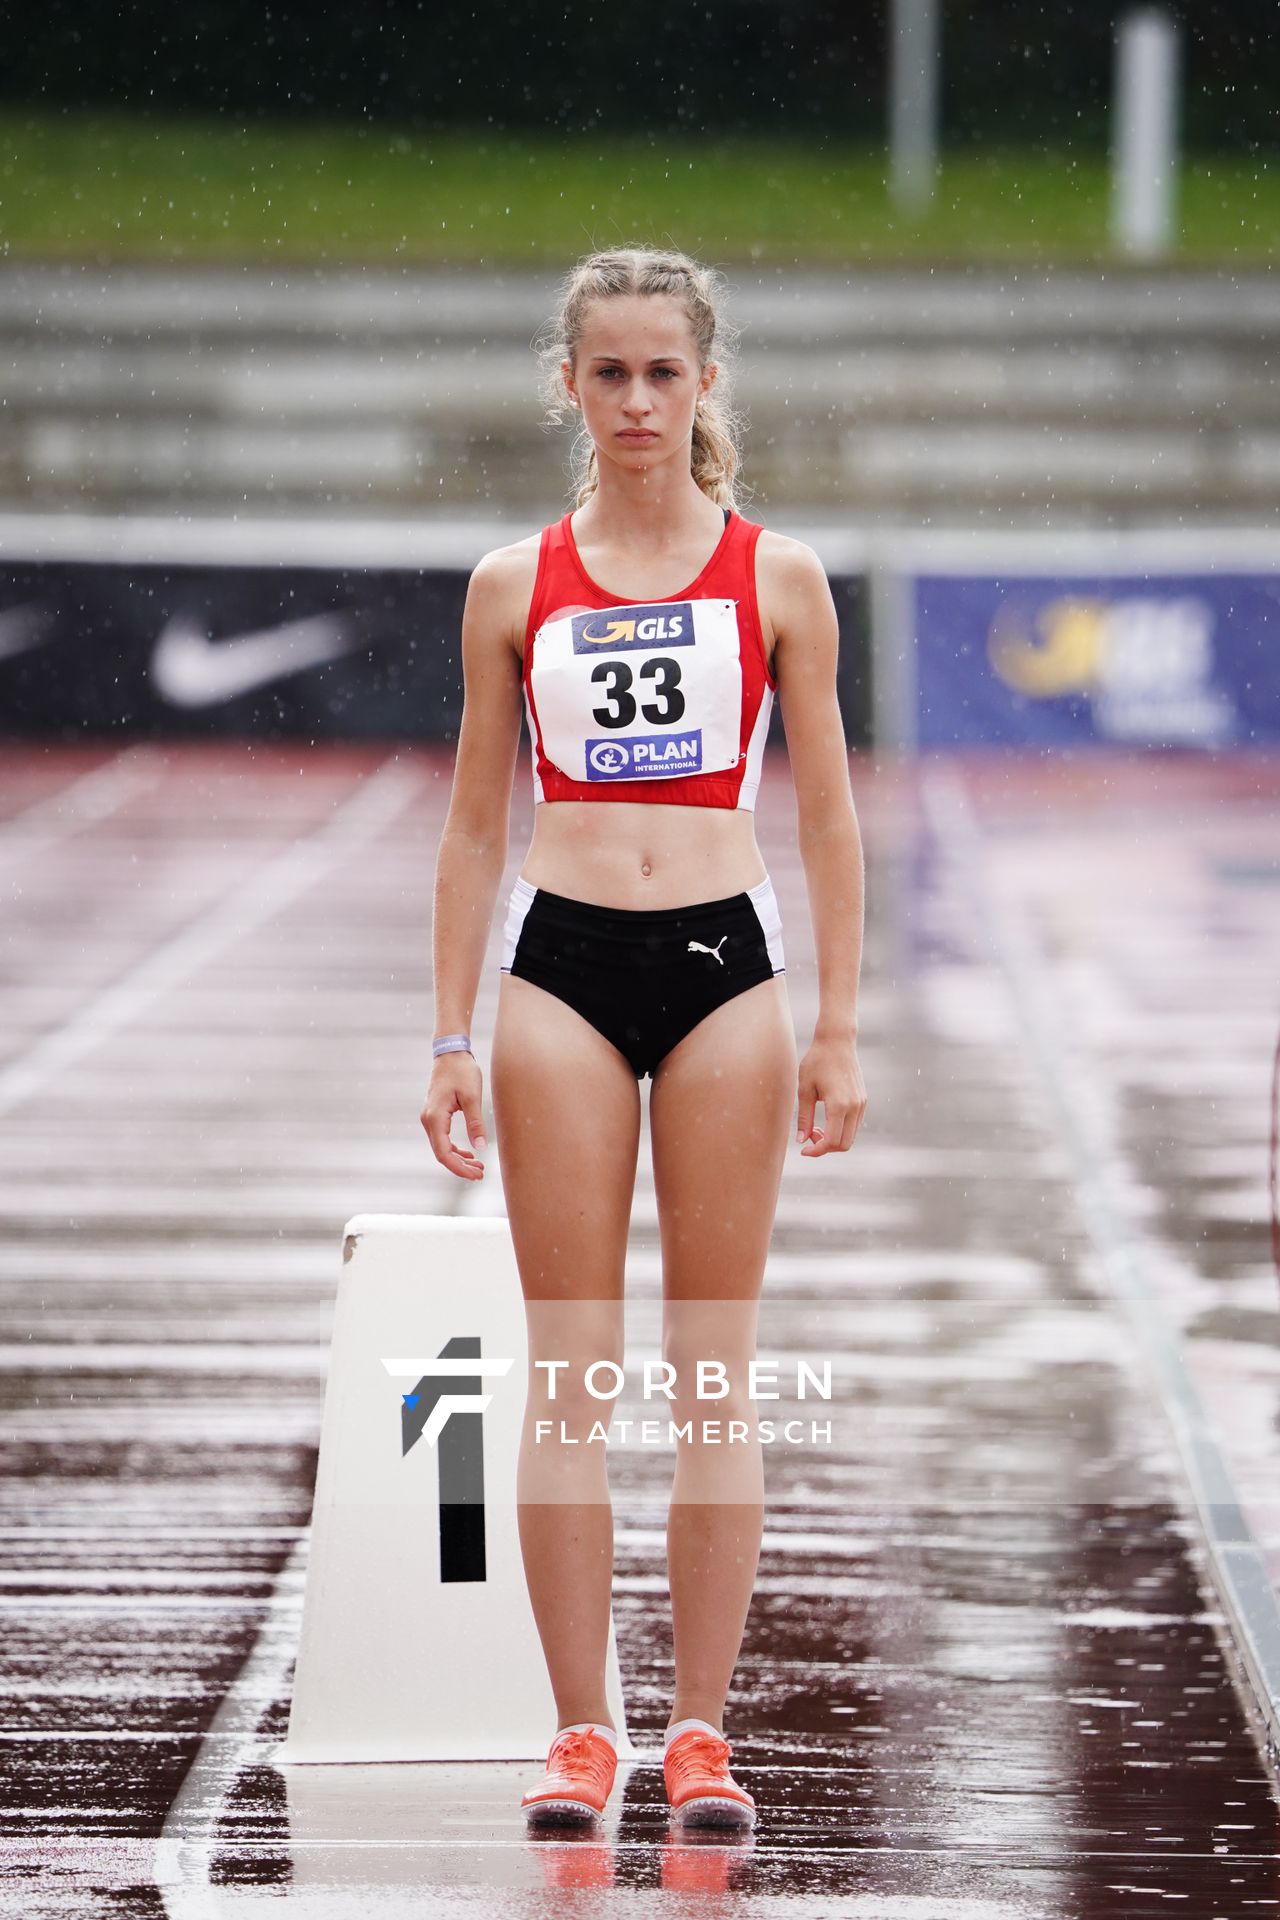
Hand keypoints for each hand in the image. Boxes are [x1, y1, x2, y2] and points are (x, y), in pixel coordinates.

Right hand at [421, 1052, 486, 1179]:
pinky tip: (470, 1154)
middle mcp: (428, 1120)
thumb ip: (475, 1122)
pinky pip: (442, 1139)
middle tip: (481, 1175)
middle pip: (441, 1153)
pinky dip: (455, 1149)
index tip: (476, 1175)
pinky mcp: (435, 1115)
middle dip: (460, 1167)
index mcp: (435, 1117)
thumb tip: (480, 1148)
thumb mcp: (473, 1097)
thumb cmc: (462, 1072)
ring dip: (458, 1159)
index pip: (443, 1152)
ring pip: (441, 1147)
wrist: (451, 1053)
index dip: (459, 1168)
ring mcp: (430, 1118)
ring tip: (479, 1167)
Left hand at [796, 1035, 865, 1156]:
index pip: (832, 1142)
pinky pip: (855, 1125)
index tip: (804, 1151)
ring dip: (834, 1139)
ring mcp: (862, 1104)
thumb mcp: (804, 1090)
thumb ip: (804, 1117)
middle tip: (809, 1136)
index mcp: (839, 1105)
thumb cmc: (816, 1062)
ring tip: (816, 1128)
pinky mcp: (863, 1100)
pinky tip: (827, 1120)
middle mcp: (855, 1106)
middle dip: (826, 1147)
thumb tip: (801, 1141)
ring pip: (851, 1137)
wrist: (837, 1041)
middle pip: (845, 1144)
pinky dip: (841, 1130)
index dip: (817, 1151)